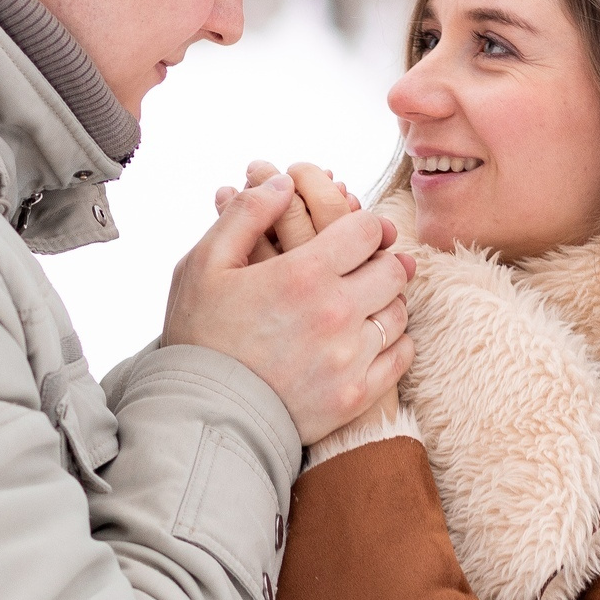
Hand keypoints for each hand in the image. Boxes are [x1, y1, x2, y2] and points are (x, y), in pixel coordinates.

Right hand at [166, 171, 414, 443]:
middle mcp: (336, 312)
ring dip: (386, 301)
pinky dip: (394, 342)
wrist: (201, 416)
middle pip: (393, 269)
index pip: (368, 231)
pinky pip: (400, 356)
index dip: (365, 226)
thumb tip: (282, 183)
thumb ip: (245, 215)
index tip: (356, 234)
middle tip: (366, 265)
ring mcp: (351, 357)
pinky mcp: (356, 395)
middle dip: (381, 261)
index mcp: (303, 273)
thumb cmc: (198, 335)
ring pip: (399, 312)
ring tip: (365, 302)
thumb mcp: (204, 264)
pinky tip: (373, 337)